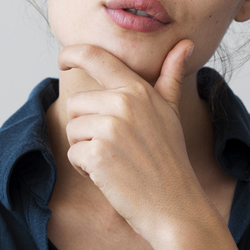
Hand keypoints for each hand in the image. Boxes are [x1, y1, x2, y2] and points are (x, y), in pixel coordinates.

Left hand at [59, 39, 244, 249]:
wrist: (175, 206)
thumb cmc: (170, 159)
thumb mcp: (171, 112)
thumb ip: (170, 77)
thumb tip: (185, 44)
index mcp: (137, 90)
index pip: (96, 58)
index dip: (73, 53)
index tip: (63, 59)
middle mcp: (123, 103)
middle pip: (76, 104)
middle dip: (86, 127)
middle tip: (116, 147)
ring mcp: (110, 128)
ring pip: (73, 129)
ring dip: (86, 148)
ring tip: (116, 160)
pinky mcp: (98, 154)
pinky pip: (73, 153)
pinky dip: (85, 168)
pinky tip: (110, 175)